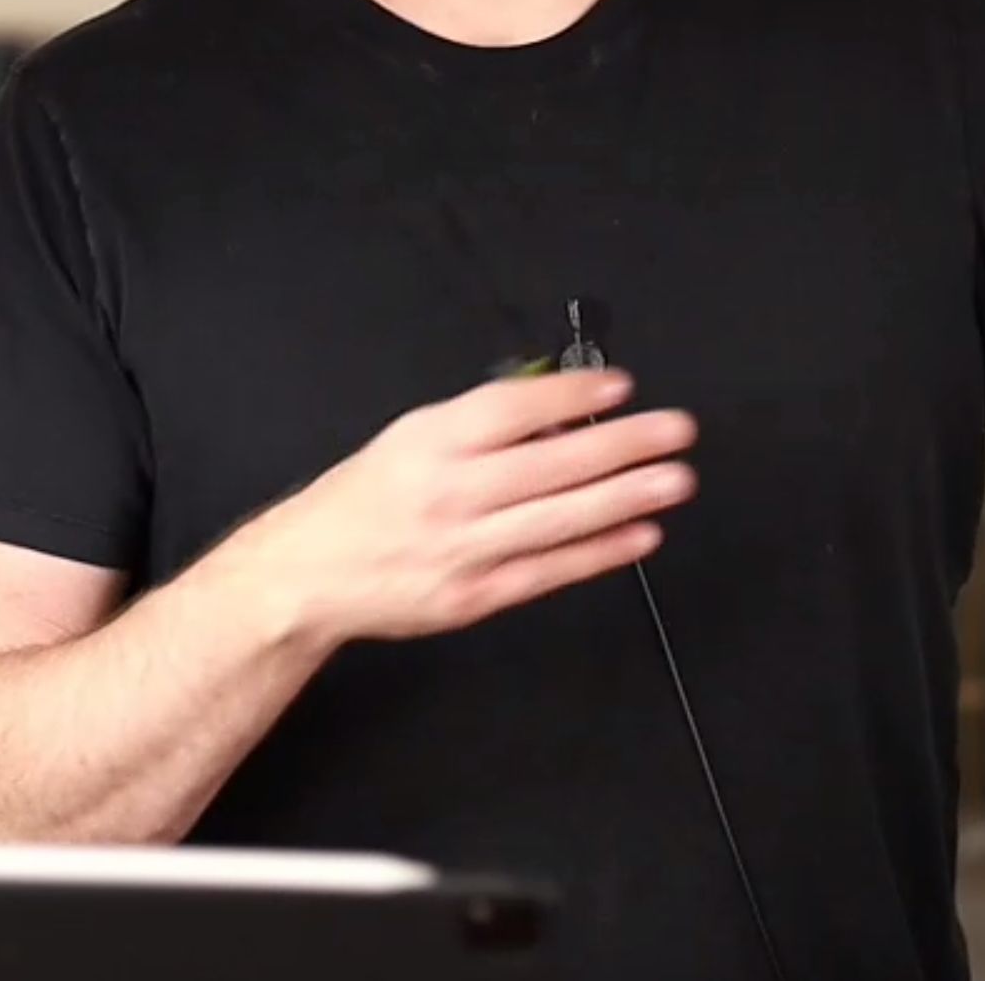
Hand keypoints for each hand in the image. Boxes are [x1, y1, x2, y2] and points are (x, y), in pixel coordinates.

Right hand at [212, 369, 697, 647]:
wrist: (308, 573)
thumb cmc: (366, 499)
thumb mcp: (412, 438)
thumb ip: (482, 426)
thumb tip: (562, 415)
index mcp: (432, 440)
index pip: (514, 408)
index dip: (573, 395)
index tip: (621, 388)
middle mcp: (449, 491)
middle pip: (551, 462)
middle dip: (624, 445)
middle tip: (675, 431)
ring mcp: (463, 547)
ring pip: (559, 518)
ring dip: (626, 496)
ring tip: (675, 479)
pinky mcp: (474, 596)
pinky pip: (550, 571)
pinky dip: (600, 552)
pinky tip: (641, 534)